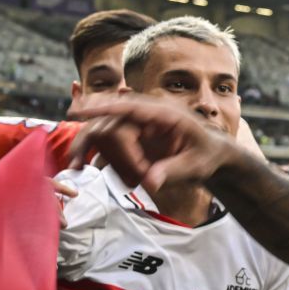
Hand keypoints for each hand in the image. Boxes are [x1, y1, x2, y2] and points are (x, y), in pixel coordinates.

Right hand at [70, 97, 241, 191]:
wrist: (211, 155)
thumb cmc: (207, 155)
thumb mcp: (196, 165)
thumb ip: (173, 171)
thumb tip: (151, 181)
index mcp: (164, 115)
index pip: (129, 108)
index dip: (102, 108)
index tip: (77, 111)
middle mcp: (147, 117)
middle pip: (108, 121)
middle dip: (90, 140)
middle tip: (77, 164)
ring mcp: (139, 127)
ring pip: (104, 133)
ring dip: (94, 151)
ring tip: (92, 172)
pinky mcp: (134, 139)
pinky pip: (111, 146)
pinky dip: (103, 159)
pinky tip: (108, 176)